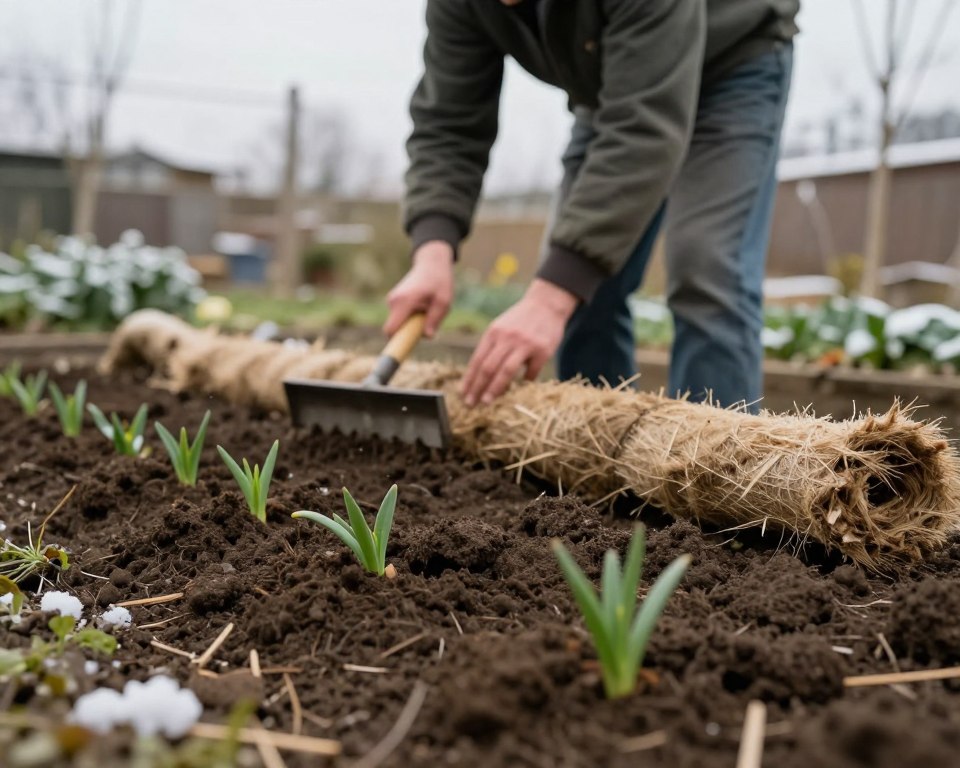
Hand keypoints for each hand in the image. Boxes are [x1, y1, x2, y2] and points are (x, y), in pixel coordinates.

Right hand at [384, 241, 454, 337]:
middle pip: (394, 329)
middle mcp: (394, 301)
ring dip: (410, 324)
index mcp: (405, 301)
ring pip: (397, 323)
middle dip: (408, 332)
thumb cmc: (439, 281)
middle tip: (426, 323)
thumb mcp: (444, 302)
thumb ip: (435, 320)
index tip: (405, 347)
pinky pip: (399, 317)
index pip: (391, 330)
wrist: (431, 263)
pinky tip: (422, 307)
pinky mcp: (394, 300)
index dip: (396, 342)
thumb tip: (427, 336)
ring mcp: (392, 300)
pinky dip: (409, 318)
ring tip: (426, 310)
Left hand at [461, 278, 577, 405]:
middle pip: (488, 367)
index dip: (469, 379)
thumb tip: (478, 375)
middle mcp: (507, 338)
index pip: (477, 360)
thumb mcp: (500, 327)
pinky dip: (524, 382)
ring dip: (495, 388)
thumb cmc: (520, 320)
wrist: (546, 304)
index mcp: (494, 333)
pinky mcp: (542, 350)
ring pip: (506, 371)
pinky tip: (519, 389)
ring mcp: (525, 344)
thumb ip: (491, 347)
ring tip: (487, 401)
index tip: (463, 394)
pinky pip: (531, 372)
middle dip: (478, 387)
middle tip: (471, 403)